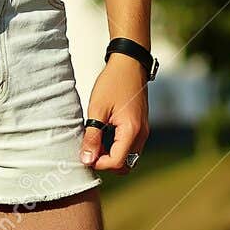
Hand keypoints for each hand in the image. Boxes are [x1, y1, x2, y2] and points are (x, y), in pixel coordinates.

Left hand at [80, 56, 149, 172]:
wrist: (129, 64)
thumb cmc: (113, 82)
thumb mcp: (97, 110)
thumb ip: (92, 136)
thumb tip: (87, 159)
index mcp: (131, 130)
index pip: (117, 162)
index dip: (99, 164)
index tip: (86, 154)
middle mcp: (141, 134)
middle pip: (125, 165)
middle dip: (106, 163)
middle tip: (90, 150)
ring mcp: (143, 131)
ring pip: (128, 157)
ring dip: (111, 156)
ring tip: (96, 141)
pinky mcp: (141, 127)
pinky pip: (130, 147)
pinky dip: (117, 147)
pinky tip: (104, 135)